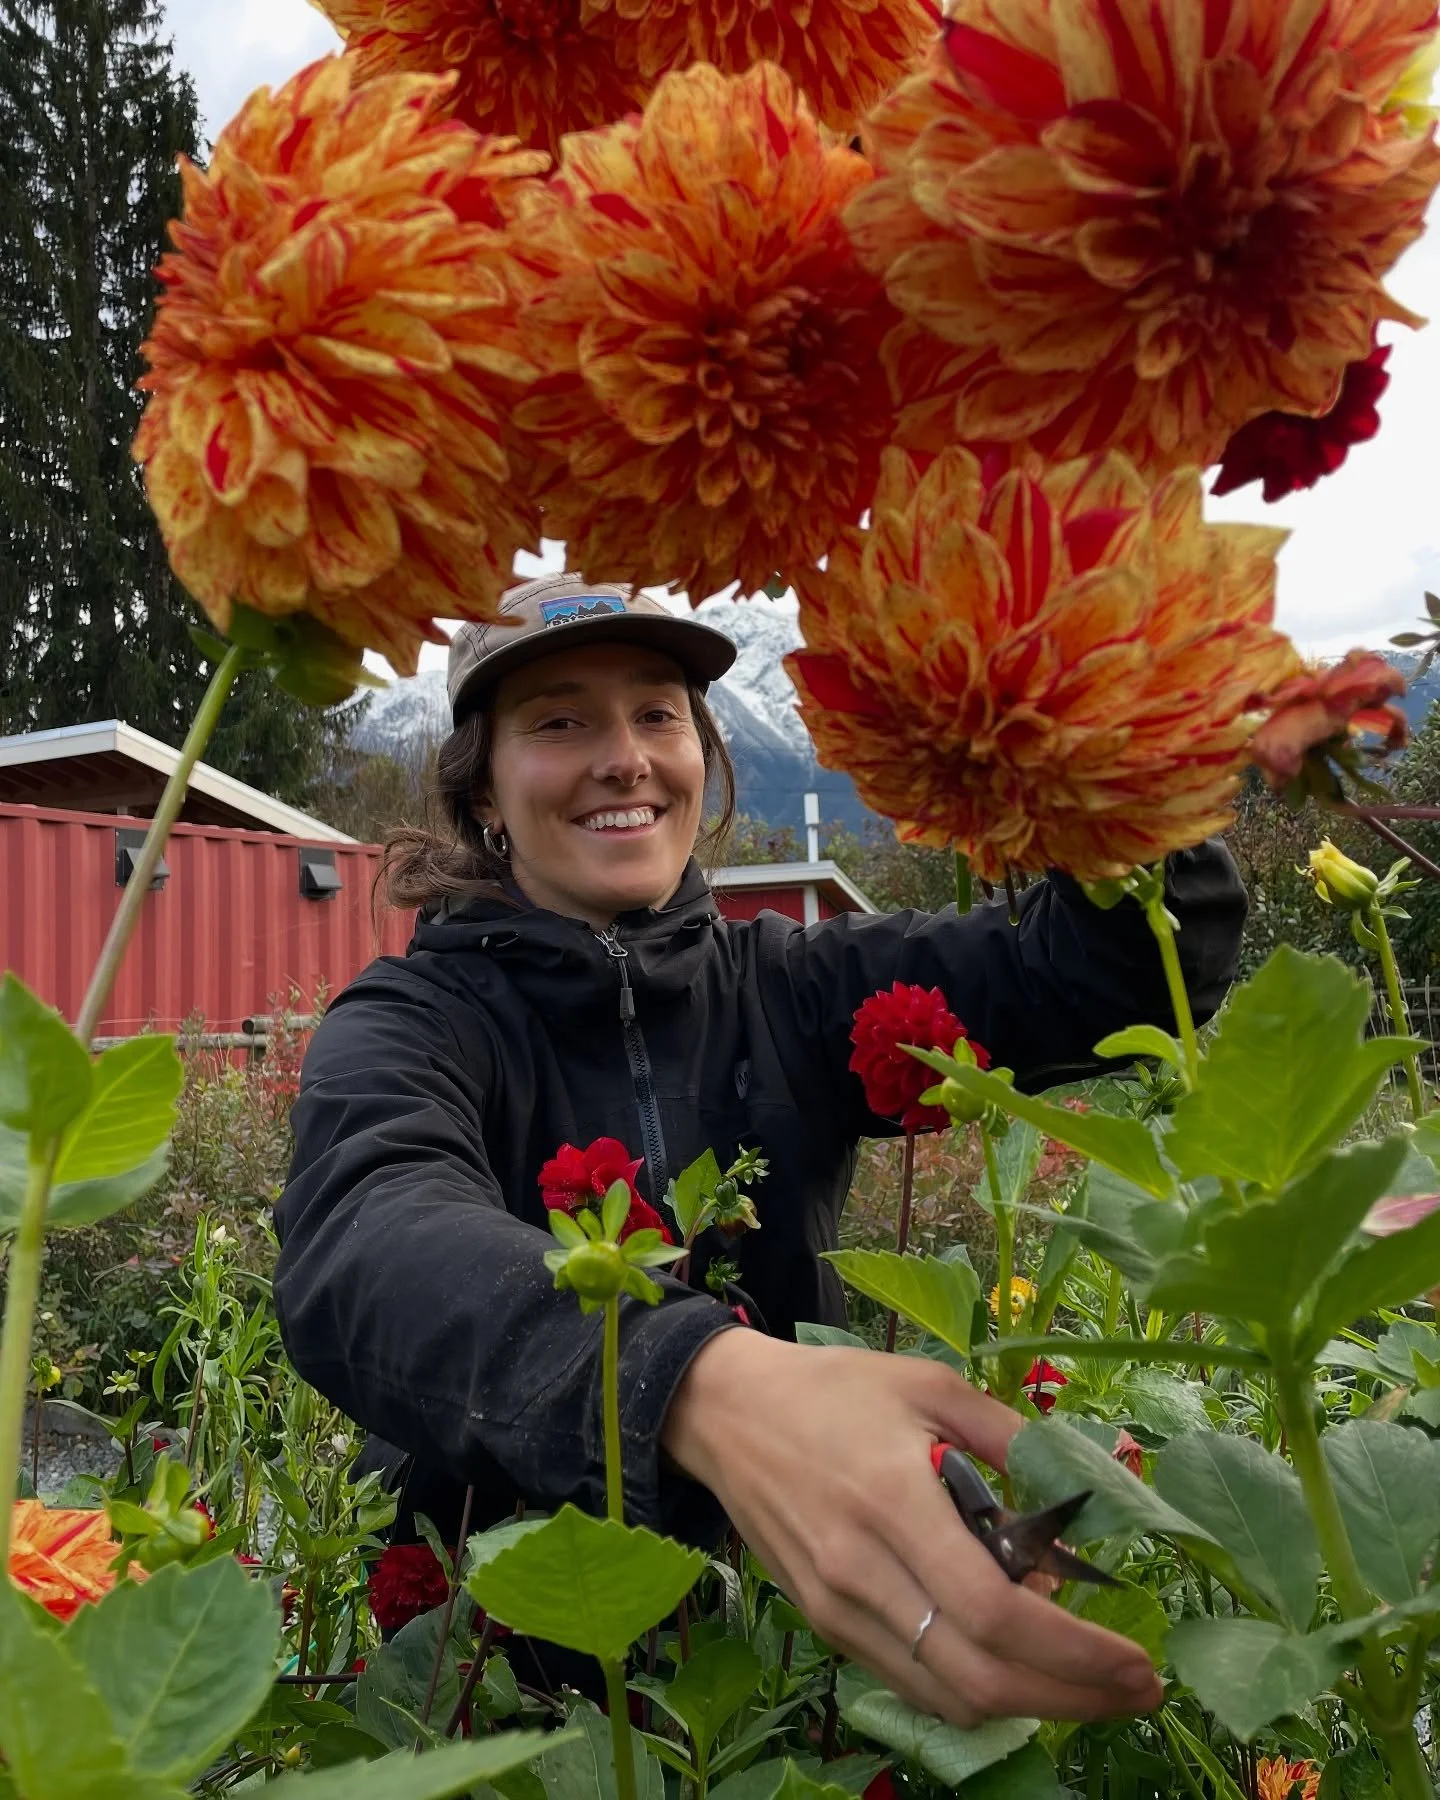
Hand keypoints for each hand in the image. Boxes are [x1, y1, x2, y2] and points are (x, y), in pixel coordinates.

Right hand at [662, 1332, 1162, 1727]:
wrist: (725, 1414)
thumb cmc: (834, 1390)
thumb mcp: (928, 1385)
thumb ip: (1009, 1436)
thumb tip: (1084, 1489)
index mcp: (894, 1500)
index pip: (994, 1611)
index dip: (1075, 1651)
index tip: (1136, 1659)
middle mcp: (862, 1570)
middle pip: (981, 1677)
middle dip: (1074, 1698)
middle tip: (1138, 1689)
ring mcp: (838, 1609)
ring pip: (949, 1697)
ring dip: (1032, 1705)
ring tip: (1091, 1683)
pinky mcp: (825, 1625)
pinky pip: (914, 1684)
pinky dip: (976, 1690)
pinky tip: (1016, 1662)